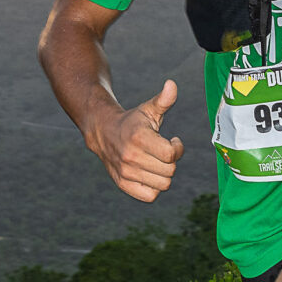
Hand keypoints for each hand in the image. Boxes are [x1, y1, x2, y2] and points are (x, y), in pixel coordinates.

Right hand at [95, 78, 183, 201]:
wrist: (103, 132)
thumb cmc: (132, 121)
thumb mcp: (148, 109)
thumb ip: (163, 100)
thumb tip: (172, 85)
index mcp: (138, 138)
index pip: (171, 154)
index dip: (178, 148)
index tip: (173, 141)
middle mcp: (130, 157)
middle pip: (170, 171)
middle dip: (171, 161)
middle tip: (163, 151)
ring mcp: (126, 173)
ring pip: (163, 185)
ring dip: (164, 174)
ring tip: (156, 161)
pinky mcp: (123, 185)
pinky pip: (151, 196)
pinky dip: (155, 187)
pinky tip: (150, 173)